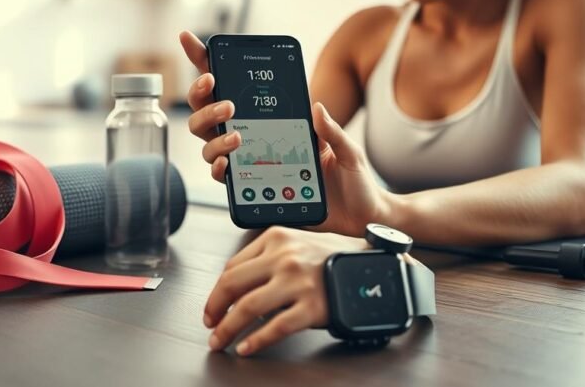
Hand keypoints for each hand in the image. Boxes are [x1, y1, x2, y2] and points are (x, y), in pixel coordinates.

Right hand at [178, 30, 398, 236]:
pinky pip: (221, 175)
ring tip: (237, 134)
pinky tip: (228, 165)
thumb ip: (332, 131)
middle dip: (204, 100)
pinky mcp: (249, 187)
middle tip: (227, 101)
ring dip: (214, 134)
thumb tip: (315, 107)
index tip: (189, 38)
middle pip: (207, 112)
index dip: (206, 62)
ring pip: (208, 142)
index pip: (232, 84)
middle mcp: (252, 135)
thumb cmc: (353, 179)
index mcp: (272, 117)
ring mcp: (248, 160)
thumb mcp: (347, 150)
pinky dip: (219, 168)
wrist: (357, 216)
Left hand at [203, 227, 366, 355]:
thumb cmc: (336, 256)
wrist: (374, 267)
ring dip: (227, 328)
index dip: (217, 292)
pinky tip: (246, 348)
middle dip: (215, 310)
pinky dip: (255, 341)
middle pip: (233, 285)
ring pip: (248, 307)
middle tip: (210, 326)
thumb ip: (269, 257)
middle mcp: (284, 257)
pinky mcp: (312, 306)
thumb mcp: (299, 242)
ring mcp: (298, 282)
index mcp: (276, 237)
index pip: (233, 267)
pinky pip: (275, 327)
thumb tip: (237, 286)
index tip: (213, 307)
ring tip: (220, 341)